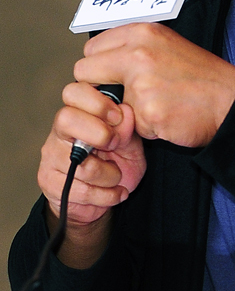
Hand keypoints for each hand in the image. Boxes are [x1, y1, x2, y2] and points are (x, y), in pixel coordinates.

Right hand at [38, 83, 145, 226]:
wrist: (102, 198)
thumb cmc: (116, 161)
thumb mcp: (130, 143)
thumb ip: (128, 128)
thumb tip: (125, 112)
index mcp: (80, 112)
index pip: (75, 92)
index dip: (98, 103)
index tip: (118, 117)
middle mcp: (60, 130)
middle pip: (66, 118)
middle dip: (99, 134)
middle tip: (114, 146)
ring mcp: (51, 155)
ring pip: (81, 164)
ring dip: (110, 175)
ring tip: (117, 176)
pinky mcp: (48, 181)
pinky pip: (81, 190)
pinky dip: (106, 195)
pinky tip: (114, 192)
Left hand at [73, 22, 234, 147]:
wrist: (231, 100)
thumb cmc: (201, 76)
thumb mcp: (167, 44)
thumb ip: (133, 47)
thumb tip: (99, 60)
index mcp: (142, 32)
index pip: (91, 48)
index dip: (99, 66)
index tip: (113, 76)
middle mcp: (138, 52)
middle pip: (85, 72)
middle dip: (99, 88)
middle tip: (124, 96)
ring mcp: (142, 83)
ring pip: (106, 103)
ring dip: (126, 110)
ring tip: (157, 105)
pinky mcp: (148, 112)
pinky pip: (129, 125)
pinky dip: (145, 127)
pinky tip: (166, 117)